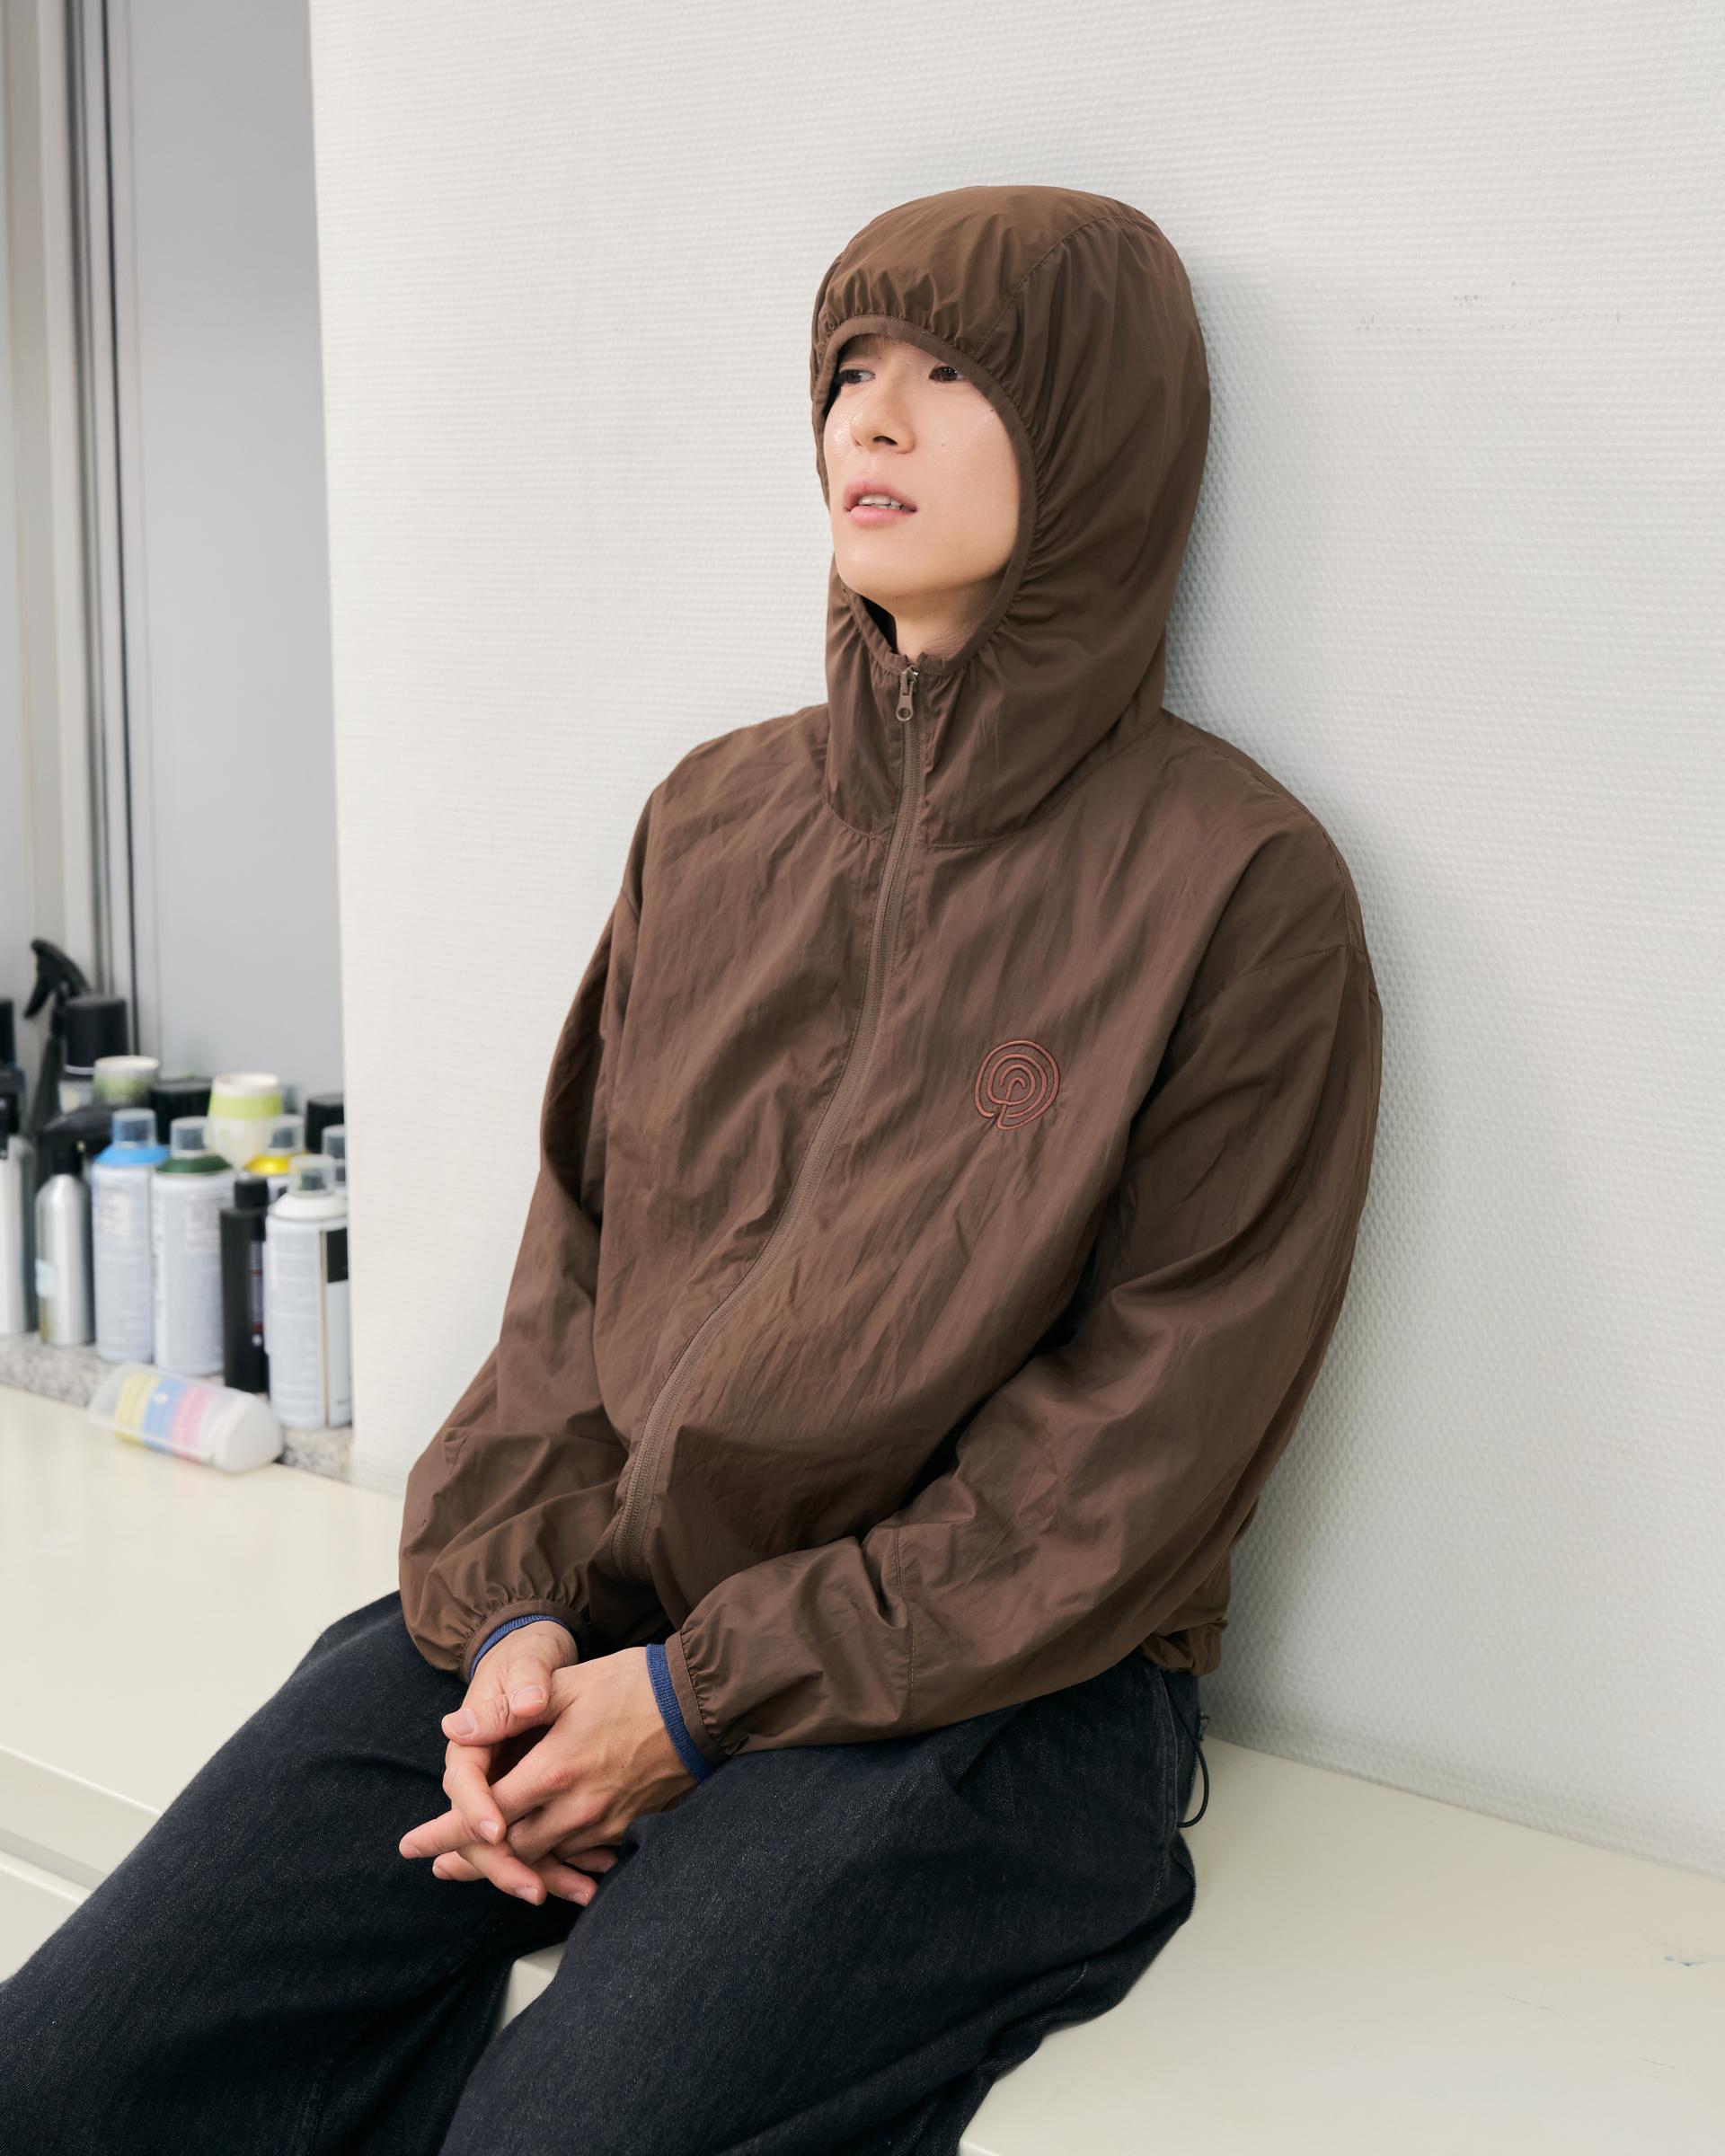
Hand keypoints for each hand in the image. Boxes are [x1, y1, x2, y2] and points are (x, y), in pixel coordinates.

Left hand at [398, 1646, 695, 1901]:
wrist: (704, 1704)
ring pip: (546, 1859)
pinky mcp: (630, 1824)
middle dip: (472, 1862)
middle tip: (439, 1867)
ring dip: (512, 1867)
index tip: (412, 1846)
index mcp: (556, 1771)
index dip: (446, 1833)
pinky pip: (583, 1855)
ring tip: (486, 1870)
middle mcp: (577, 1807)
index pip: (487, 1817)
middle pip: (512, 1851)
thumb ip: (512, 1708)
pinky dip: (557, 1863)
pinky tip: (546, 1864)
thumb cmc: (634, 1685)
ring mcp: (606, 1821)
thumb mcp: (569, 1685)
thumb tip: (455, 1729)